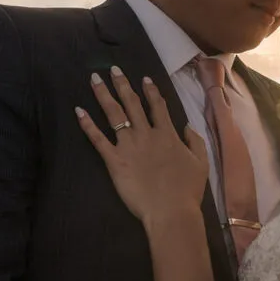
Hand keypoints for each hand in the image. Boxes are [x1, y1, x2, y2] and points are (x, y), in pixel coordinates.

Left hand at [76, 67, 208, 226]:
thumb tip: (187, 126)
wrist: (170, 210)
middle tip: (113, 69)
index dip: (151, 91)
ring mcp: (128, 145)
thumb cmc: (187, 189)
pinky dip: (87, 124)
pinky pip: (98, 139)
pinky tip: (78, 111)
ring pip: (114, 114)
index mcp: (168, 134)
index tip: (145, 79)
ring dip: (103, 95)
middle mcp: (146, 134)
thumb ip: (195, 141)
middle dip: (122, 84)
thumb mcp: (201, 162)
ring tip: (94, 79)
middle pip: (132, 103)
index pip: (157, 106)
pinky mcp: (114, 160)